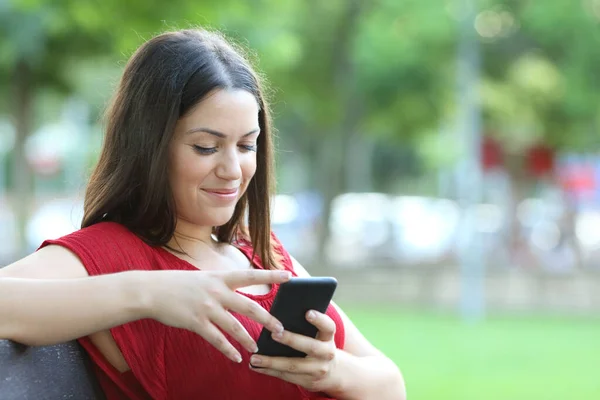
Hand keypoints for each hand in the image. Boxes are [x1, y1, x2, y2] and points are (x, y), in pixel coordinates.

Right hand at [147, 269, 290, 362]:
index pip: (251, 275)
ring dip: (248, 339)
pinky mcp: (196, 322)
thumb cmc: (178, 284)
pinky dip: (228, 350)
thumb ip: (221, 285)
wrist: (151, 290)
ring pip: (235, 327)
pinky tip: (236, 358)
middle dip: (268, 320)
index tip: (290, 276)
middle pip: (250, 307)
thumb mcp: (203, 277)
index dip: (271, 275)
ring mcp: (207, 307)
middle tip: (280, 329)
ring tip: (257, 348)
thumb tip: (238, 293)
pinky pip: (217, 340)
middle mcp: (217, 291)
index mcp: (221, 277)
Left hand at [249, 310, 338, 392]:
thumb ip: (307, 326)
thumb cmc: (318, 345)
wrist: (332, 373)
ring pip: (293, 366)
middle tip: (274, 334)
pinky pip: (286, 376)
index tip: (308, 313)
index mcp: (328, 337)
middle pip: (310, 347)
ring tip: (254, 358)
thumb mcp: (320, 335)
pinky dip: (269, 371)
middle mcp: (326, 354)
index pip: (328, 326)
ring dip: (272, 362)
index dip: (319, 320)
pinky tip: (256, 367)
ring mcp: (318, 370)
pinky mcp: (307, 382)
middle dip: (291, 340)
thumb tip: (284, 310)